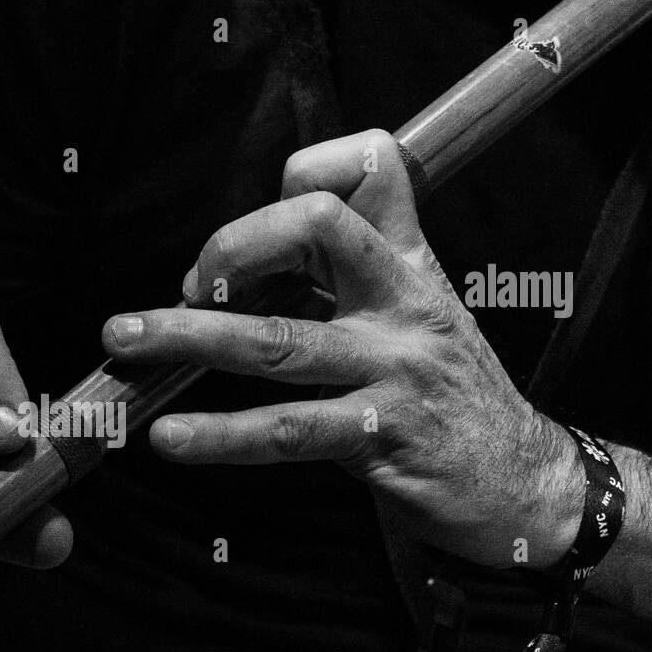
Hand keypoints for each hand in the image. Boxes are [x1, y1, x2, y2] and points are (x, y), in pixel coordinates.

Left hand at [102, 130, 583, 568]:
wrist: (527, 480)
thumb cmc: (451, 397)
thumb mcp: (417, 315)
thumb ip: (345, 282)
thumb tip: (235, 279)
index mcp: (407, 262)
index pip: (362, 171)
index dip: (289, 182)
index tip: (243, 246)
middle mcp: (400, 301)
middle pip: (314, 226)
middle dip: (229, 246)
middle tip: (183, 287)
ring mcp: (392, 367)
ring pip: (278, 337)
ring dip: (189, 336)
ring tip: (124, 341)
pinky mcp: (381, 435)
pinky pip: (286, 428)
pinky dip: (220, 434)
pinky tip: (173, 437)